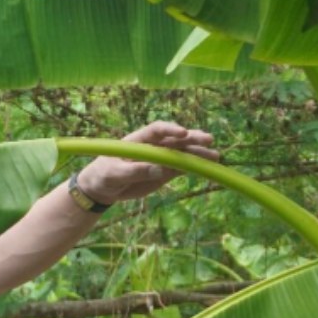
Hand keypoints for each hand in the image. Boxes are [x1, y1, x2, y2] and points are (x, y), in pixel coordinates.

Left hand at [76, 121, 218, 205]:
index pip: (157, 130)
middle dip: (192, 139)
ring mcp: (160, 159)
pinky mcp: (164, 172)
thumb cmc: (103, 175)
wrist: (102, 188)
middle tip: (208, 140)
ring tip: (215, 157)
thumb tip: (161, 169)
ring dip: (198, 154)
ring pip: (182, 154)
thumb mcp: (115, 173)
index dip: (170, 129)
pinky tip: (208, 168)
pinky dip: (194, 168)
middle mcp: (153, 146)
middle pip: (175, 140)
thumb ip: (137, 171)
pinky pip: (181, 169)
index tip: (183, 133)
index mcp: (139, 140)